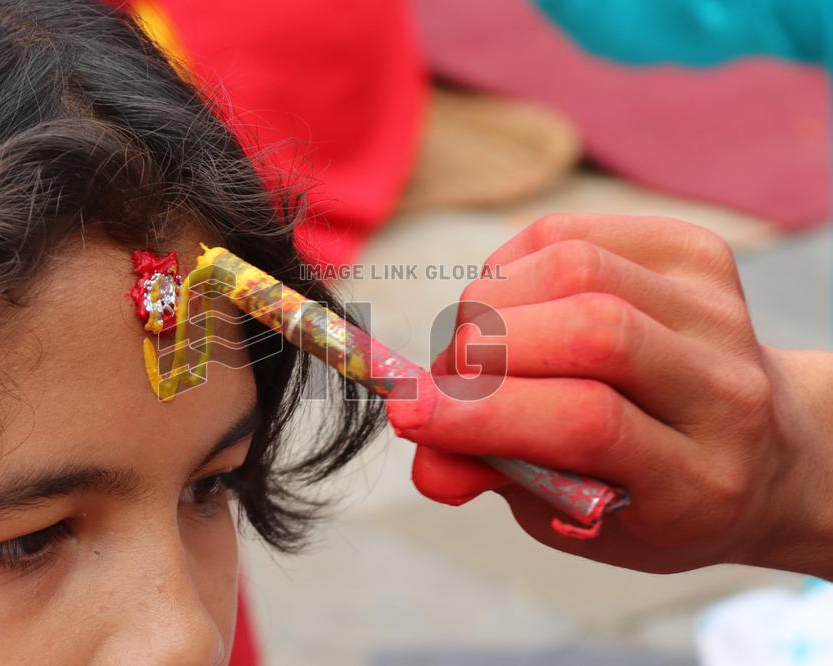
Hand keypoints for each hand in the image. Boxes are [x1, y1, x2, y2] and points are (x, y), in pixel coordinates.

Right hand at [388, 213, 832, 575]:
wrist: (755, 446)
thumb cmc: (650, 494)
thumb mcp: (576, 520)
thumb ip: (500, 478)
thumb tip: (425, 458)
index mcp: (699, 478)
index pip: (589, 423)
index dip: (486, 411)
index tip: (411, 414)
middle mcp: (726, 389)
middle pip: (592, 329)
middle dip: (485, 347)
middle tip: (447, 380)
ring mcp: (718, 311)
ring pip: (577, 267)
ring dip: (492, 302)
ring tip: (476, 345)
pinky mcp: (699, 254)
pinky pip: (577, 231)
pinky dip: (515, 263)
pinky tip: (511, 304)